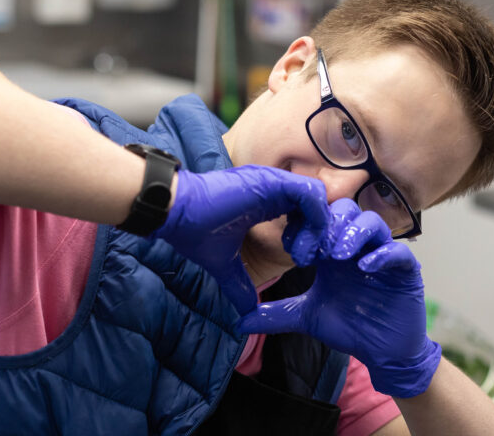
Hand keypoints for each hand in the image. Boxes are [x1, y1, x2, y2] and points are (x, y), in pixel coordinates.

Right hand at [154, 165, 328, 314]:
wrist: (173, 213)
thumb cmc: (194, 231)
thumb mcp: (223, 263)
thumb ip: (237, 283)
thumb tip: (245, 312)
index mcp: (266, 202)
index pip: (305, 212)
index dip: (309, 235)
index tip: (299, 259)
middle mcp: (274, 189)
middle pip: (318, 205)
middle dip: (319, 234)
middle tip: (305, 259)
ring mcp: (275, 183)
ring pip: (320, 198)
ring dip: (318, 229)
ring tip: (302, 255)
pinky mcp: (273, 182)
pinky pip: (311, 194)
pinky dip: (315, 219)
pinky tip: (298, 244)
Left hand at [237, 199, 440, 397]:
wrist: (383, 351)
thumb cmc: (349, 327)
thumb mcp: (306, 318)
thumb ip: (275, 315)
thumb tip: (239, 322)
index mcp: (334, 250)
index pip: (320, 218)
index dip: (307, 226)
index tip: (294, 250)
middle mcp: (358, 246)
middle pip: (345, 210)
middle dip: (328, 224)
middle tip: (317, 250)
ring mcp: (382, 255)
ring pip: (372, 223)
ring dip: (353, 233)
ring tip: (339, 255)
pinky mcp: (406, 271)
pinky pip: (398, 251)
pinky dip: (381, 254)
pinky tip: (364, 268)